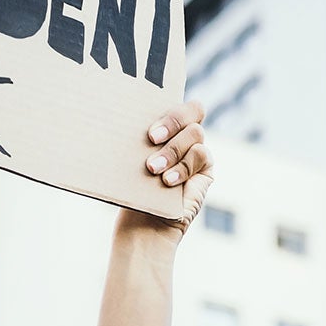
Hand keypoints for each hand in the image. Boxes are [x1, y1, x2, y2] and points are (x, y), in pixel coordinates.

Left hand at [121, 101, 215, 234]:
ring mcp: (197, 151)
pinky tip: (168, 181)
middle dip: (171, 121)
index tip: (147, 123)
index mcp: (165, 126)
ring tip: (153, 169)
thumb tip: (119, 114)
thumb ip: (136, 138)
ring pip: (195, 134)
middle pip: (192, 110)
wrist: (143, 224)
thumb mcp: (131, 159)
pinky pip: (201, 155)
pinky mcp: (205, 170)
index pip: (174, 101)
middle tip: (151, 138)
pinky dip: (183, 167)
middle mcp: (184, 135)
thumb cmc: (132, 190)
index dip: (167, 105)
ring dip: (172, 150)